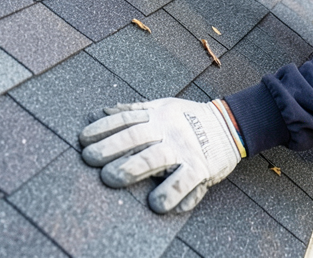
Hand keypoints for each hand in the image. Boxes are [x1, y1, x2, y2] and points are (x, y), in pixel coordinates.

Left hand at [79, 98, 243, 213]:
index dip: (103, 128)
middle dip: (111, 148)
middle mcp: (169, 131)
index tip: (82, 139)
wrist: (230, 125)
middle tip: (89, 159)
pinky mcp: (201, 170)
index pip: (126, 120)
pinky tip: (157, 205)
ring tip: (112, 179)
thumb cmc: (186, 119)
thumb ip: (131, 111)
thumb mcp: (161, 107)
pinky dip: (173, 194)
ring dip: (134, 168)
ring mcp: (185, 150)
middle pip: (137, 138)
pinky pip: (186, 183)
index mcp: (157, 116)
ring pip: (157, 159)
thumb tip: (97, 112)